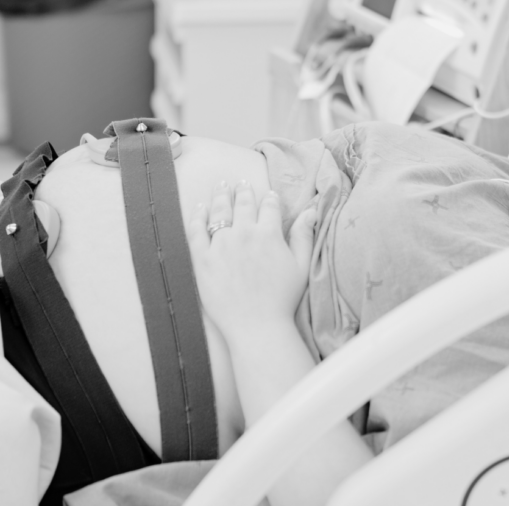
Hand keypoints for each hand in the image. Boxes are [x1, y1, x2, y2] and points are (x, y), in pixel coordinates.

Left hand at [188, 180, 316, 340]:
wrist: (257, 326)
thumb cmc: (282, 299)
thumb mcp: (302, 267)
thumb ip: (304, 236)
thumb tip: (311, 211)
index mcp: (269, 234)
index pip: (269, 207)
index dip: (269, 198)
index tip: (268, 195)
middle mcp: (244, 234)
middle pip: (243, 204)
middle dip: (243, 191)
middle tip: (241, 182)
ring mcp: (221, 245)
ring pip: (220, 212)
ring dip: (221, 196)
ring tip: (221, 186)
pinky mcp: (202, 259)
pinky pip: (196, 230)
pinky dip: (198, 216)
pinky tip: (200, 208)